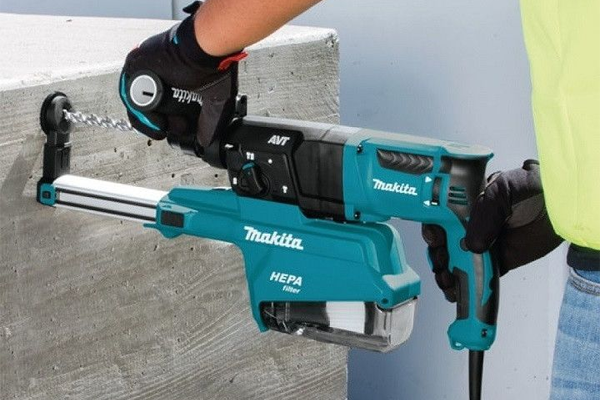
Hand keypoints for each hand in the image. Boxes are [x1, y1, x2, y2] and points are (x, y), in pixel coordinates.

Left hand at [119, 1, 245, 154]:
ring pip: (137, 107)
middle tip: (176, 129)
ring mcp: (144, 71)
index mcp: (174, 79)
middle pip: (148, 110)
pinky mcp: (134, 68)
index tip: (182, 129)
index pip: (163, 109)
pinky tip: (160, 120)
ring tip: (167, 127)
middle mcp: (157, 75)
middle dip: (161, 126)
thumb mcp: (216, 102)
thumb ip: (209, 123)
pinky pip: (131, 98)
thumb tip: (206, 141)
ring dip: (153, 123)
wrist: (205, 48)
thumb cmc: (213, 65)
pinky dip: (144, 114)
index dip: (171, 124)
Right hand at [422, 160, 563, 301]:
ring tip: (447, 280)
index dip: (433, 228)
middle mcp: (470, 224)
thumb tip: (471, 245)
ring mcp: (483, 243)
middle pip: (444, 241)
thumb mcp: (504, 190)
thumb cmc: (534, 187)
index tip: (435, 238)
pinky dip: (465, 284)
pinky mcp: (497, 261)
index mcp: (466, 203)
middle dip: (437, 253)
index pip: (440, 217)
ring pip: (456, 260)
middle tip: (441, 261)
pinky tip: (457, 290)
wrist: (562, 206)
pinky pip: (477, 274)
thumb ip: (485, 214)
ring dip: (446, 271)